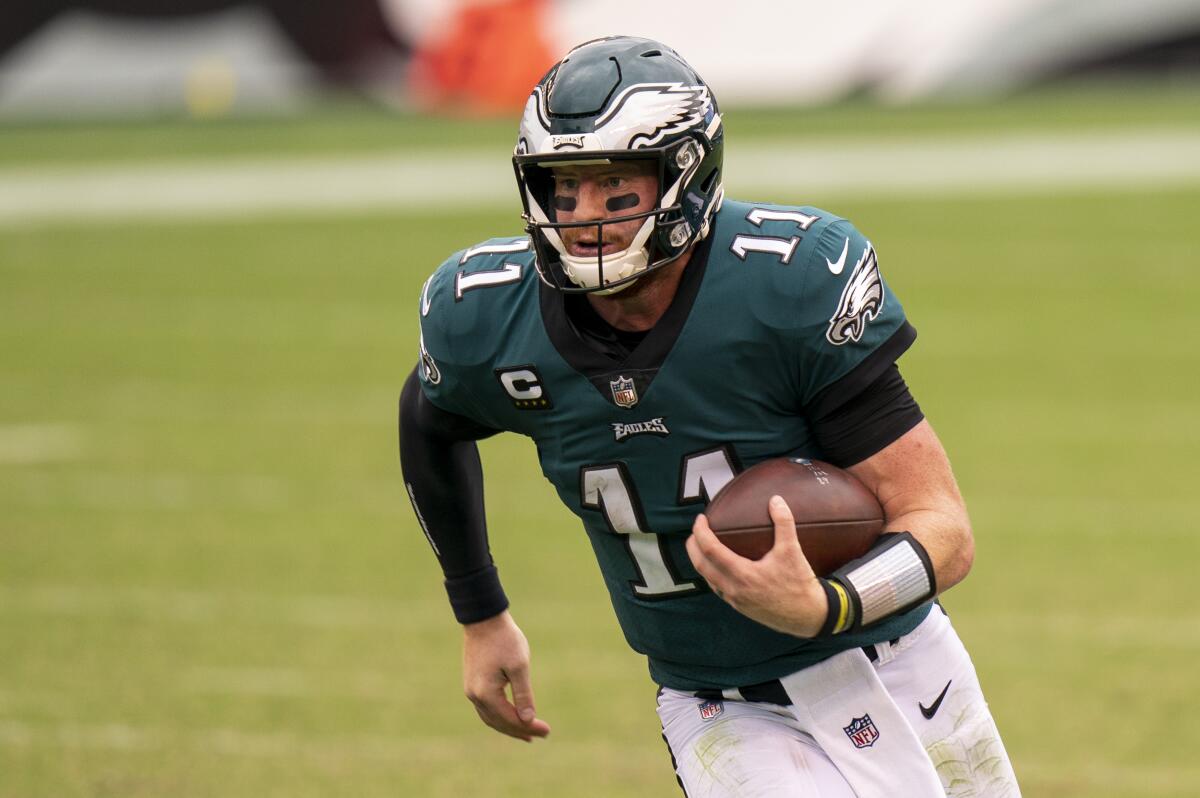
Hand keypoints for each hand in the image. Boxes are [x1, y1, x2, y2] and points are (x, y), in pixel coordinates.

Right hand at [461, 611, 550, 741]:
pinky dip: (499, 715)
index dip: (529, 727)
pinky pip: (486, 708)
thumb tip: (528, 719)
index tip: (547, 730)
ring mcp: (471, 689)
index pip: (510, 719)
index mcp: (487, 693)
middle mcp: (475, 695)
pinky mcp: (472, 682)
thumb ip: (523, 694)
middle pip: (499, 722)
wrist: (484, 619)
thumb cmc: (504, 639)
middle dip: (520, 730)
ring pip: (490, 717)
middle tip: (540, 735)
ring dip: (508, 726)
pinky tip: (510, 715)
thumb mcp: (519, 666)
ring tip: (526, 733)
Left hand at [686, 495, 828, 637]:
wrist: (808, 617)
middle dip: (692, 546)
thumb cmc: (799, 584)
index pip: (711, 550)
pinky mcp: (740, 607)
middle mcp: (734, 589)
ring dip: (700, 561)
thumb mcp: (793, 551)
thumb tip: (775, 500)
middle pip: (701, 565)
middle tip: (695, 530)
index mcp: (743, 575)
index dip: (701, 532)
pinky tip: (719, 566)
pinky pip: (718, 588)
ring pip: (707, 579)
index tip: (700, 519)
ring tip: (702, 545)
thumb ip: (784, 523)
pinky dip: (712, 574)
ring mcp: (735, 600)